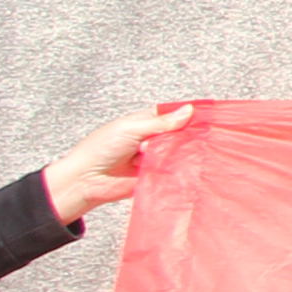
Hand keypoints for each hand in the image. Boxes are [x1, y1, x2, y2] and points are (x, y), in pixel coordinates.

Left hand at [40, 102, 183, 227]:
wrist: (85, 181)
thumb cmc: (100, 149)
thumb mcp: (131, 129)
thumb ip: (161, 123)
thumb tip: (189, 110)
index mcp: (146, 122)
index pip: (174, 115)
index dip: (188, 115)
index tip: (205, 116)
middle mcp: (153, 139)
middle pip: (181, 133)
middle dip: (182, 136)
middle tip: (175, 139)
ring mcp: (156, 157)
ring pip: (179, 151)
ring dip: (175, 152)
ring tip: (160, 155)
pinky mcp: (157, 174)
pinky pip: (174, 169)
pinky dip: (176, 167)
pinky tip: (174, 166)